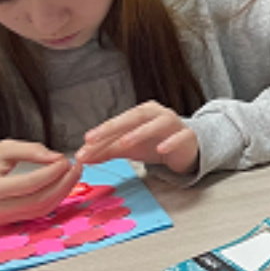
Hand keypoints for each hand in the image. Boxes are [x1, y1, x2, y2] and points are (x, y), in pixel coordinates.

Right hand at [0, 141, 83, 225]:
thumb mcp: (1, 149)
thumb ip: (30, 151)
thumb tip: (57, 158)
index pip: (28, 184)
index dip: (52, 173)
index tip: (66, 160)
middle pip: (38, 201)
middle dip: (63, 184)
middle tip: (76, 167)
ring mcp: (1, 219)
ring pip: (41, 210)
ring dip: (62, 192)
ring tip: (73, 174)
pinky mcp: (8, 222)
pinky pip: (37, 213)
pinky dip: (53, 199)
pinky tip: (62, 185)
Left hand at [74, 101, 199, 173]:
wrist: (184, 150)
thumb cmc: (155, 143)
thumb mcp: (128, 147)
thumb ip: (106, 150)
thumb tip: (82, 157)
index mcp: (141, 113)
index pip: (119, 121)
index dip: (102, 130)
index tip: (86, 141)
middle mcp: (157, 114)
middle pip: (135, 116)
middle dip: (113, 127)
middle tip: (95, 139)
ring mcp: (174, 123)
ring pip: (157, 123)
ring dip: (140, 132)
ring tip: (124, 143)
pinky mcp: (188, 136)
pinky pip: (180, 137)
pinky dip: (170, 142)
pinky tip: (161, 149)